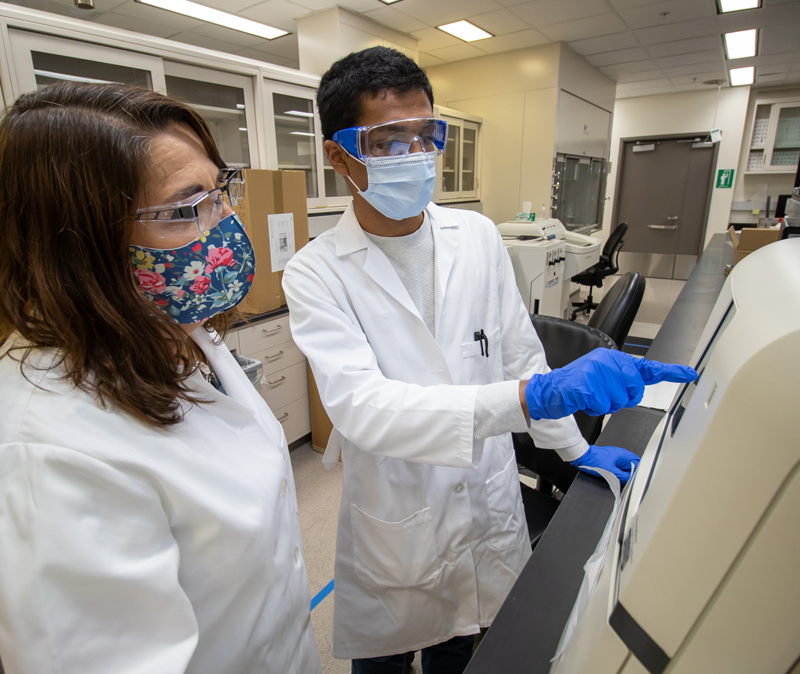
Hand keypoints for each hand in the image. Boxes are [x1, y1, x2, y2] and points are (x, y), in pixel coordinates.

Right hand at [524, 348, 696, 419]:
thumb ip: (624, 382)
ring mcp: (597, 371)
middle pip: (635, 390)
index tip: (690, 374)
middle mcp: (608, 360)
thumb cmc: (578, 388)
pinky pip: (603, 406)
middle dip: (622, 398)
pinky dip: (593, 408)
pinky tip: (583, 399)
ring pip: (620, 401)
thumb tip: (641, 386)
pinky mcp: (587, 385)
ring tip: (591, 397)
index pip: (647, 366)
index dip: (671, 372)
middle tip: (603, 395)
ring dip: (606, 405)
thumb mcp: (604, 380)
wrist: (551, 390)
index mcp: (614, 359)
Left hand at [570, 444, 639, 484]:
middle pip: (632, 465)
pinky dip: (620, 473)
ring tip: (624, 481)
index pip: (638, 463)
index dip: (639, 472)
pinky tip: (617, 478)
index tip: (638, 480)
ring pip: (625, 467)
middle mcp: (621, 454)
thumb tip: (630, 480)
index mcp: (624, 454)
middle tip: (631, 482)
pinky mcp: (611, 460)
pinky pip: (619, 467)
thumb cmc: (595, 460)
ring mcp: (616, 457)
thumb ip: (623, 477)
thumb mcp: (611, 472)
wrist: (583, 456)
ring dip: (625, 474)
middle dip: (632, 474)